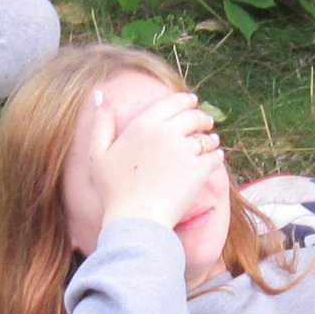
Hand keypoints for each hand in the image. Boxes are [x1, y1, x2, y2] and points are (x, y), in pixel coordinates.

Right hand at [83, 84, 221, 230]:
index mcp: (143, 124)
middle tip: (206, 122)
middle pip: (193, 116)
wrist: (135, 220)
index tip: (191, 102)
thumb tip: (100, 94)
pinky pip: (215, 156)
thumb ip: (101, 122)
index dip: (185, 100)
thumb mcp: (98, 154)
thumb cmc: (114, 190)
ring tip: (212, 142)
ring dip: (211, 138)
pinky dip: (216, 156)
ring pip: (206, 137)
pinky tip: (215, 158)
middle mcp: (166, 132)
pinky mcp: (198, 169)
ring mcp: (184, 151)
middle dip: (202, 118)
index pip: (173, 102)